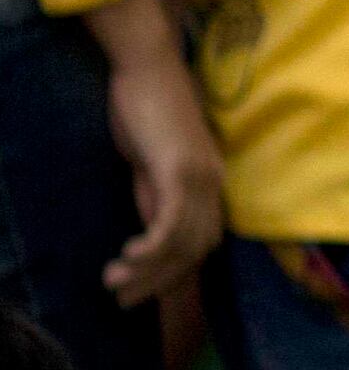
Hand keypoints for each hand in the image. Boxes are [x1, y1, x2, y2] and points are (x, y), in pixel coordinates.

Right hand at [89, 0, 223, 305]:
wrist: (151, 67)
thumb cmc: (150, 108)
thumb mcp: (155, 162)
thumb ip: (158, 193)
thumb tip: (154, 229)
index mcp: (210, 181)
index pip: (202, 241)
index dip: (175, 272)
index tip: (142, 294)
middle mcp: (213, 182)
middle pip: (196, 250)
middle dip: (159, 282)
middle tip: (122, 302)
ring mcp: (200, 175)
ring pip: (183, 242)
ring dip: (148, 271)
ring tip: (113, 284)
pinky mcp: (179, 168)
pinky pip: (171, 222)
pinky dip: (152, 248)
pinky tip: (126, 257)